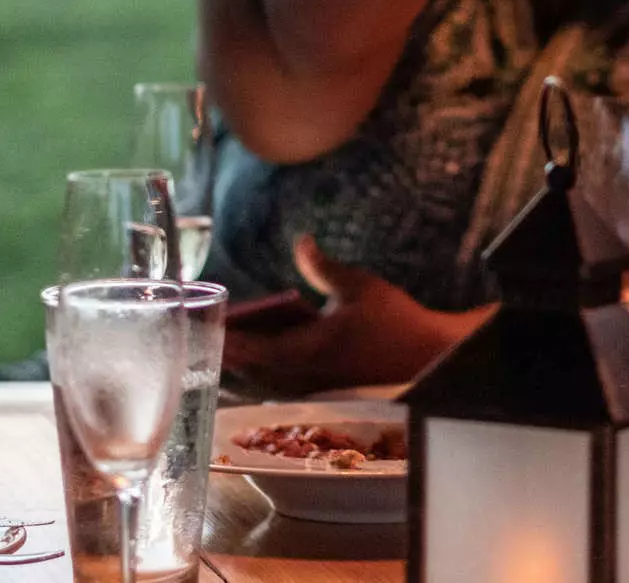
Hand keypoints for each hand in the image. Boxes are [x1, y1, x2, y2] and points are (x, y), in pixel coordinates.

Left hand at [223, 236, 485, 394]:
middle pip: (248, 370)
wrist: (427, 355)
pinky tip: (257, 354)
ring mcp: (311, 386)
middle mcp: (302, 375)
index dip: (223, 337)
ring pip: (262, 380)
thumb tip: (301, 241)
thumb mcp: (358, 286)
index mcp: (305, 351)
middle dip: (224, 351)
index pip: (250, 348)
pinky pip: (278, 383)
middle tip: (201, 329)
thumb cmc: (394, 320)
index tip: (202, 323)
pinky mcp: (322, 387)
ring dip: (240, 363)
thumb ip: (322, 267)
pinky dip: (261, 369)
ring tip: (221, 342)